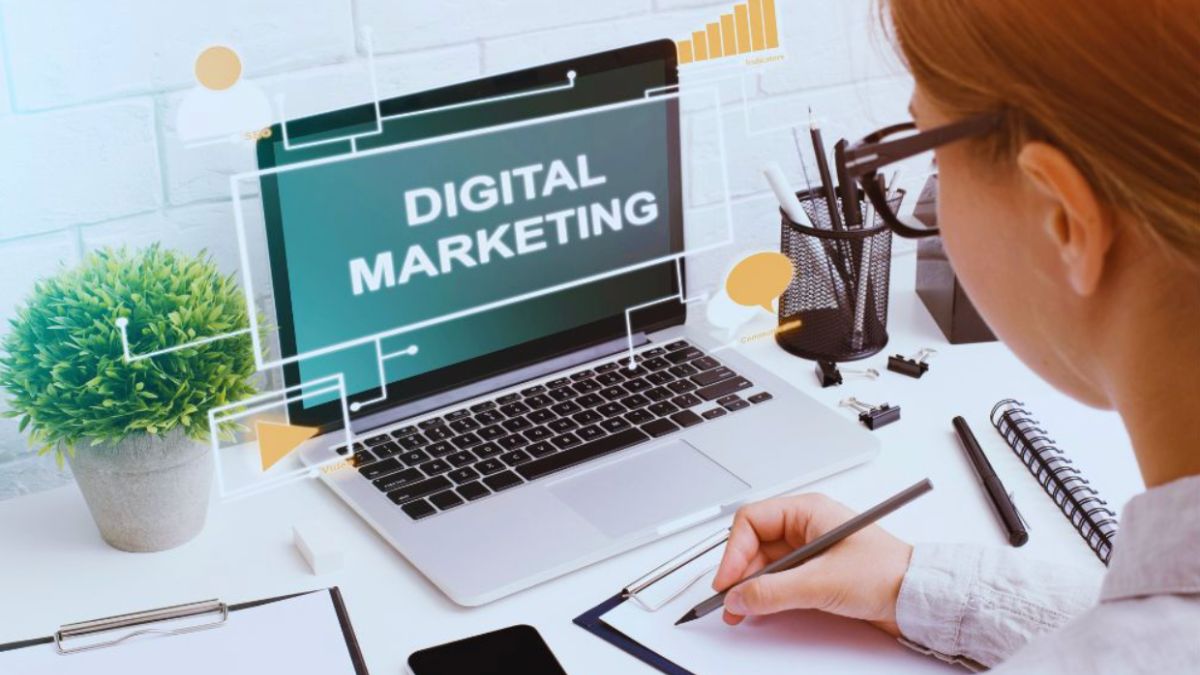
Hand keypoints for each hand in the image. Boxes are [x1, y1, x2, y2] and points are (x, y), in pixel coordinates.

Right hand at [713, 493, 913, 635]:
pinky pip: (780, 579)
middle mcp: (806, 526)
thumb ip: (774, 591)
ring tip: (741, 610)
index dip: (734, 551)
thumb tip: (738, 597)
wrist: (918, 597)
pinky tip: (759, 608)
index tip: (727, 581)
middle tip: (730, 600)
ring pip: (765, 563)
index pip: (753, 521)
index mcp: (807, 511)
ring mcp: (810, 550)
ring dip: (750, 586)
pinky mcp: (815, 572)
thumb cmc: (886, 573)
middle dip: (739, 572)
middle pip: (754, 543)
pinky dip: (766, 594)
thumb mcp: (822, 582)